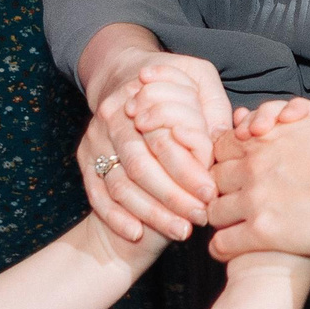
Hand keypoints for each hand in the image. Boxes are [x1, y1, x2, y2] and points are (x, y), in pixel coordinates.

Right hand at [79, 51, 233, 241]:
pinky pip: (96, 193)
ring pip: (120, 184)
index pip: (163, 140)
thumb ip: (213, 106)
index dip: (187, 170)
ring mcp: (96, 139)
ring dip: (150, 213)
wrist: (121, 75)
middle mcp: (113, 118)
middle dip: (172, 197)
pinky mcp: (85, 158)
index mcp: (141, 97)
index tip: (210, 193)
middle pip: (141, 166)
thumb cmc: (171, 83)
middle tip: (199, 217)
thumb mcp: (198, 78)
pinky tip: (137, 233)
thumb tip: (224, 141)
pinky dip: (115, 217)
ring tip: (181, 231)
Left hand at [210, 100, 309, 259]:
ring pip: (214, 211)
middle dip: (219, 187)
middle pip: (214, 177)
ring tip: (228, 225)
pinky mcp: (262, 233)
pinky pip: (223, 243)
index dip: (226, 155)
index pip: (225, 143)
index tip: (234, 165)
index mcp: (271, 138)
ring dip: (219, 218)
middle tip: (228, 197)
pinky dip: (222, 247)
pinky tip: (228, 249)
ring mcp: (255, 200)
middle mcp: (255, 166)